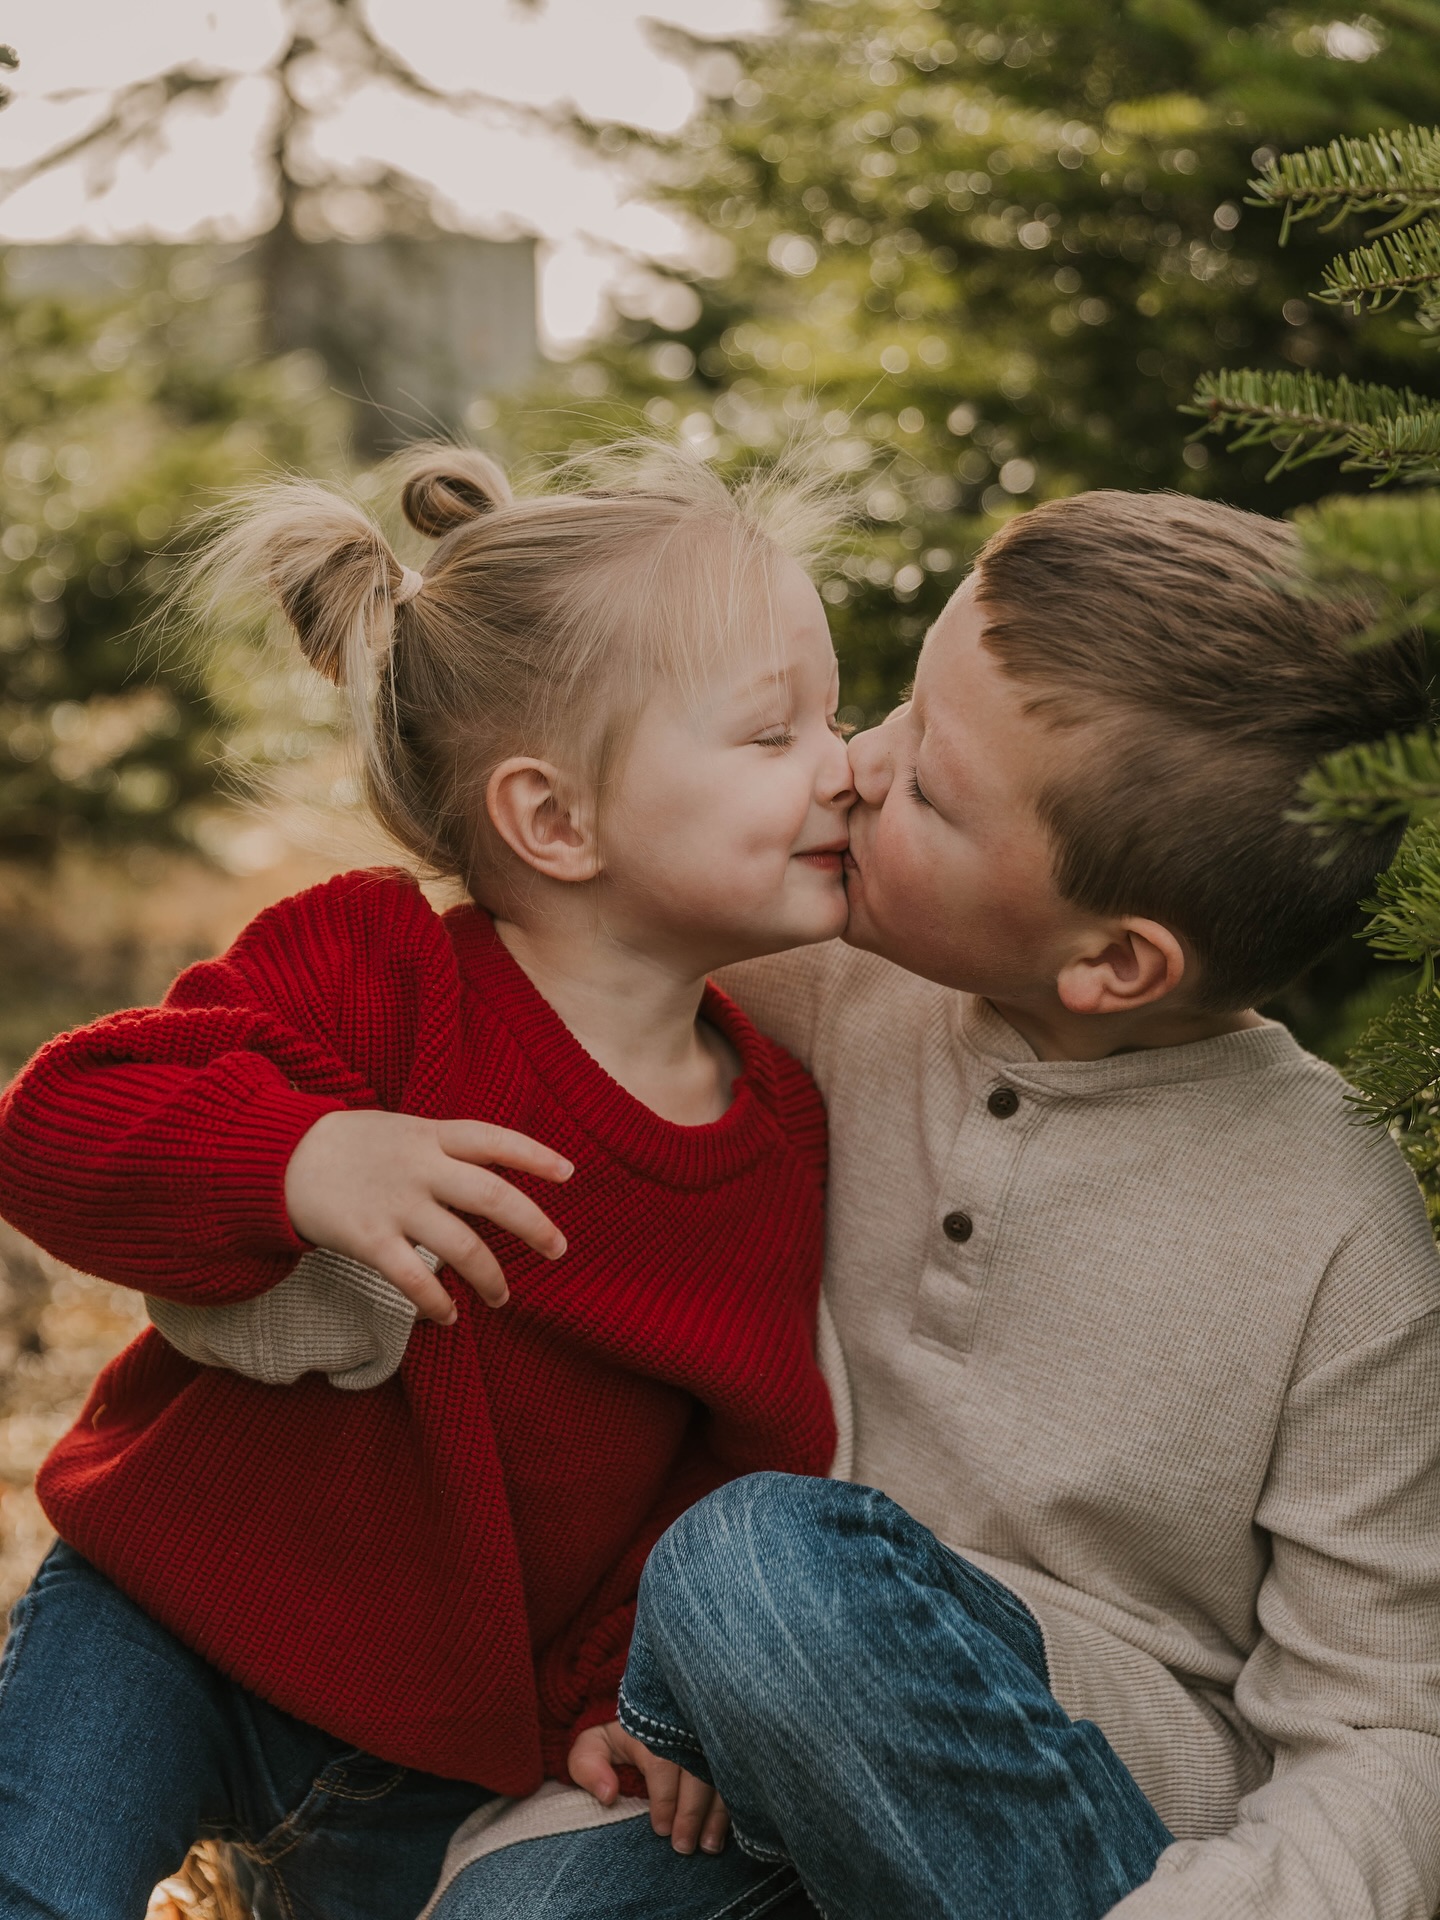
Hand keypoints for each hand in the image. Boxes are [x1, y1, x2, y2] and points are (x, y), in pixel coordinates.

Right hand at [283, 1110, 570, 1323]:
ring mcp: (395, 1202)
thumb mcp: (401, 1129)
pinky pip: (413, 1277)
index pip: (493, 1139)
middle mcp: (420, 1166)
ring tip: (503, 1298)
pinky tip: (449, 1317)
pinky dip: (436, 1302)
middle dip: (533, 1224)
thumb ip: (442, 1149)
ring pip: (460, 1244)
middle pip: (492, 1195)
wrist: (276, 1156)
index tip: (569, 1173)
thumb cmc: (350, 1146)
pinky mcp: (367, 1237)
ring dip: (490, 1276)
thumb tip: (491, 1174)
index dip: (534, 1155)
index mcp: (430, 1134)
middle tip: (559, 1249)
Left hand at [568, 1720, 729, 1855]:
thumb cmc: (618, 1736)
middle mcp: (684, 1728)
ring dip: (717, 1814)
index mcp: (650, 1725)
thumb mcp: (593, 1743)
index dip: (664, 1799)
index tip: (661, 1829)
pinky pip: (736, 1774)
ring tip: (708, 1846)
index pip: (662, 1764)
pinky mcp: (726, 1745)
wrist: (646, 1711)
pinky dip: (734, 1805)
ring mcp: (709, 1735)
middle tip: (683, 1847)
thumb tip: (607, 1794)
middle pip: (696, 1772)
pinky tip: (731, 1831)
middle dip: (691, 1813)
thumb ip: (587, 1764)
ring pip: (720, 1775)